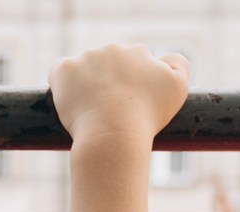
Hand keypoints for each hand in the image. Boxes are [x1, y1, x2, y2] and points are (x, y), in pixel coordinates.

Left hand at [49, 43, 188, 147]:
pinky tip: (73, 105)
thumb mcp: (178, 89)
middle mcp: (111, 48)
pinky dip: (63, 87)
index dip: (132, 88)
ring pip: (84, 70)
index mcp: (137, 52)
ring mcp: (85, 58)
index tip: (131, 107)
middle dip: (110, 85)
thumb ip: (179, 66)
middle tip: (112, 113)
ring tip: (94, 113)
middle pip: (107, 66)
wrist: (113, 134)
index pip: (133, 66)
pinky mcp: (63, 70)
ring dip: (87, 86)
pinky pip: (60, 74)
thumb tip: (168, 59)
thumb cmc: (147, 117)